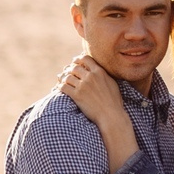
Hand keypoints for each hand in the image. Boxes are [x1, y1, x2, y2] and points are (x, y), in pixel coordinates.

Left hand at [59, 56, 137, 170]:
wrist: (111, 115)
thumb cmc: (114, 101)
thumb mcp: (112, 83)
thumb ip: (103, 74)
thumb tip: (97, 68)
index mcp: (99, 72)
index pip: (85, 58)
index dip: (78, 59)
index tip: (75, 63)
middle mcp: (90, 77)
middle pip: (74, 67)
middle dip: (69, 69)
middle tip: (66, 73)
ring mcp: (83, 86)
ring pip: (67, 76)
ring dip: (62, 78)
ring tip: (61, 80)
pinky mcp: (76, 95)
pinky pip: (63, 87)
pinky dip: (59, 87)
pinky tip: (58, 89)